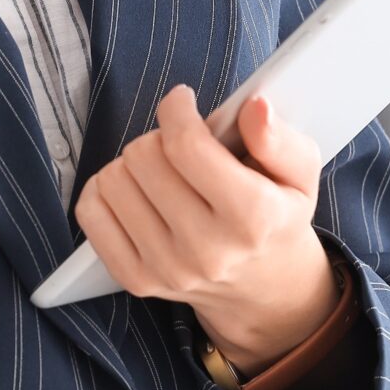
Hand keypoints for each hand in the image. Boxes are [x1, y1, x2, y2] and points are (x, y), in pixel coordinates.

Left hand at [75, 83, 338, 372]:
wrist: (263, 287)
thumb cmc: (276, 217)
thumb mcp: (299, 175)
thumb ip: (280, 138)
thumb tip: (254, 108)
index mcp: (253, 217)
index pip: (186, 146)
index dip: (177, 110)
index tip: (182, 102)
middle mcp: (207, 250)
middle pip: (143, 157)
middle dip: (158, 139)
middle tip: (178, 148)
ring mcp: (167, 268)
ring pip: (112, 180)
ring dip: (132, 164)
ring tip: (161, 173)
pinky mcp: (136, 279)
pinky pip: (90, 212)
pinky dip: (105, 191)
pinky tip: (135, 192)